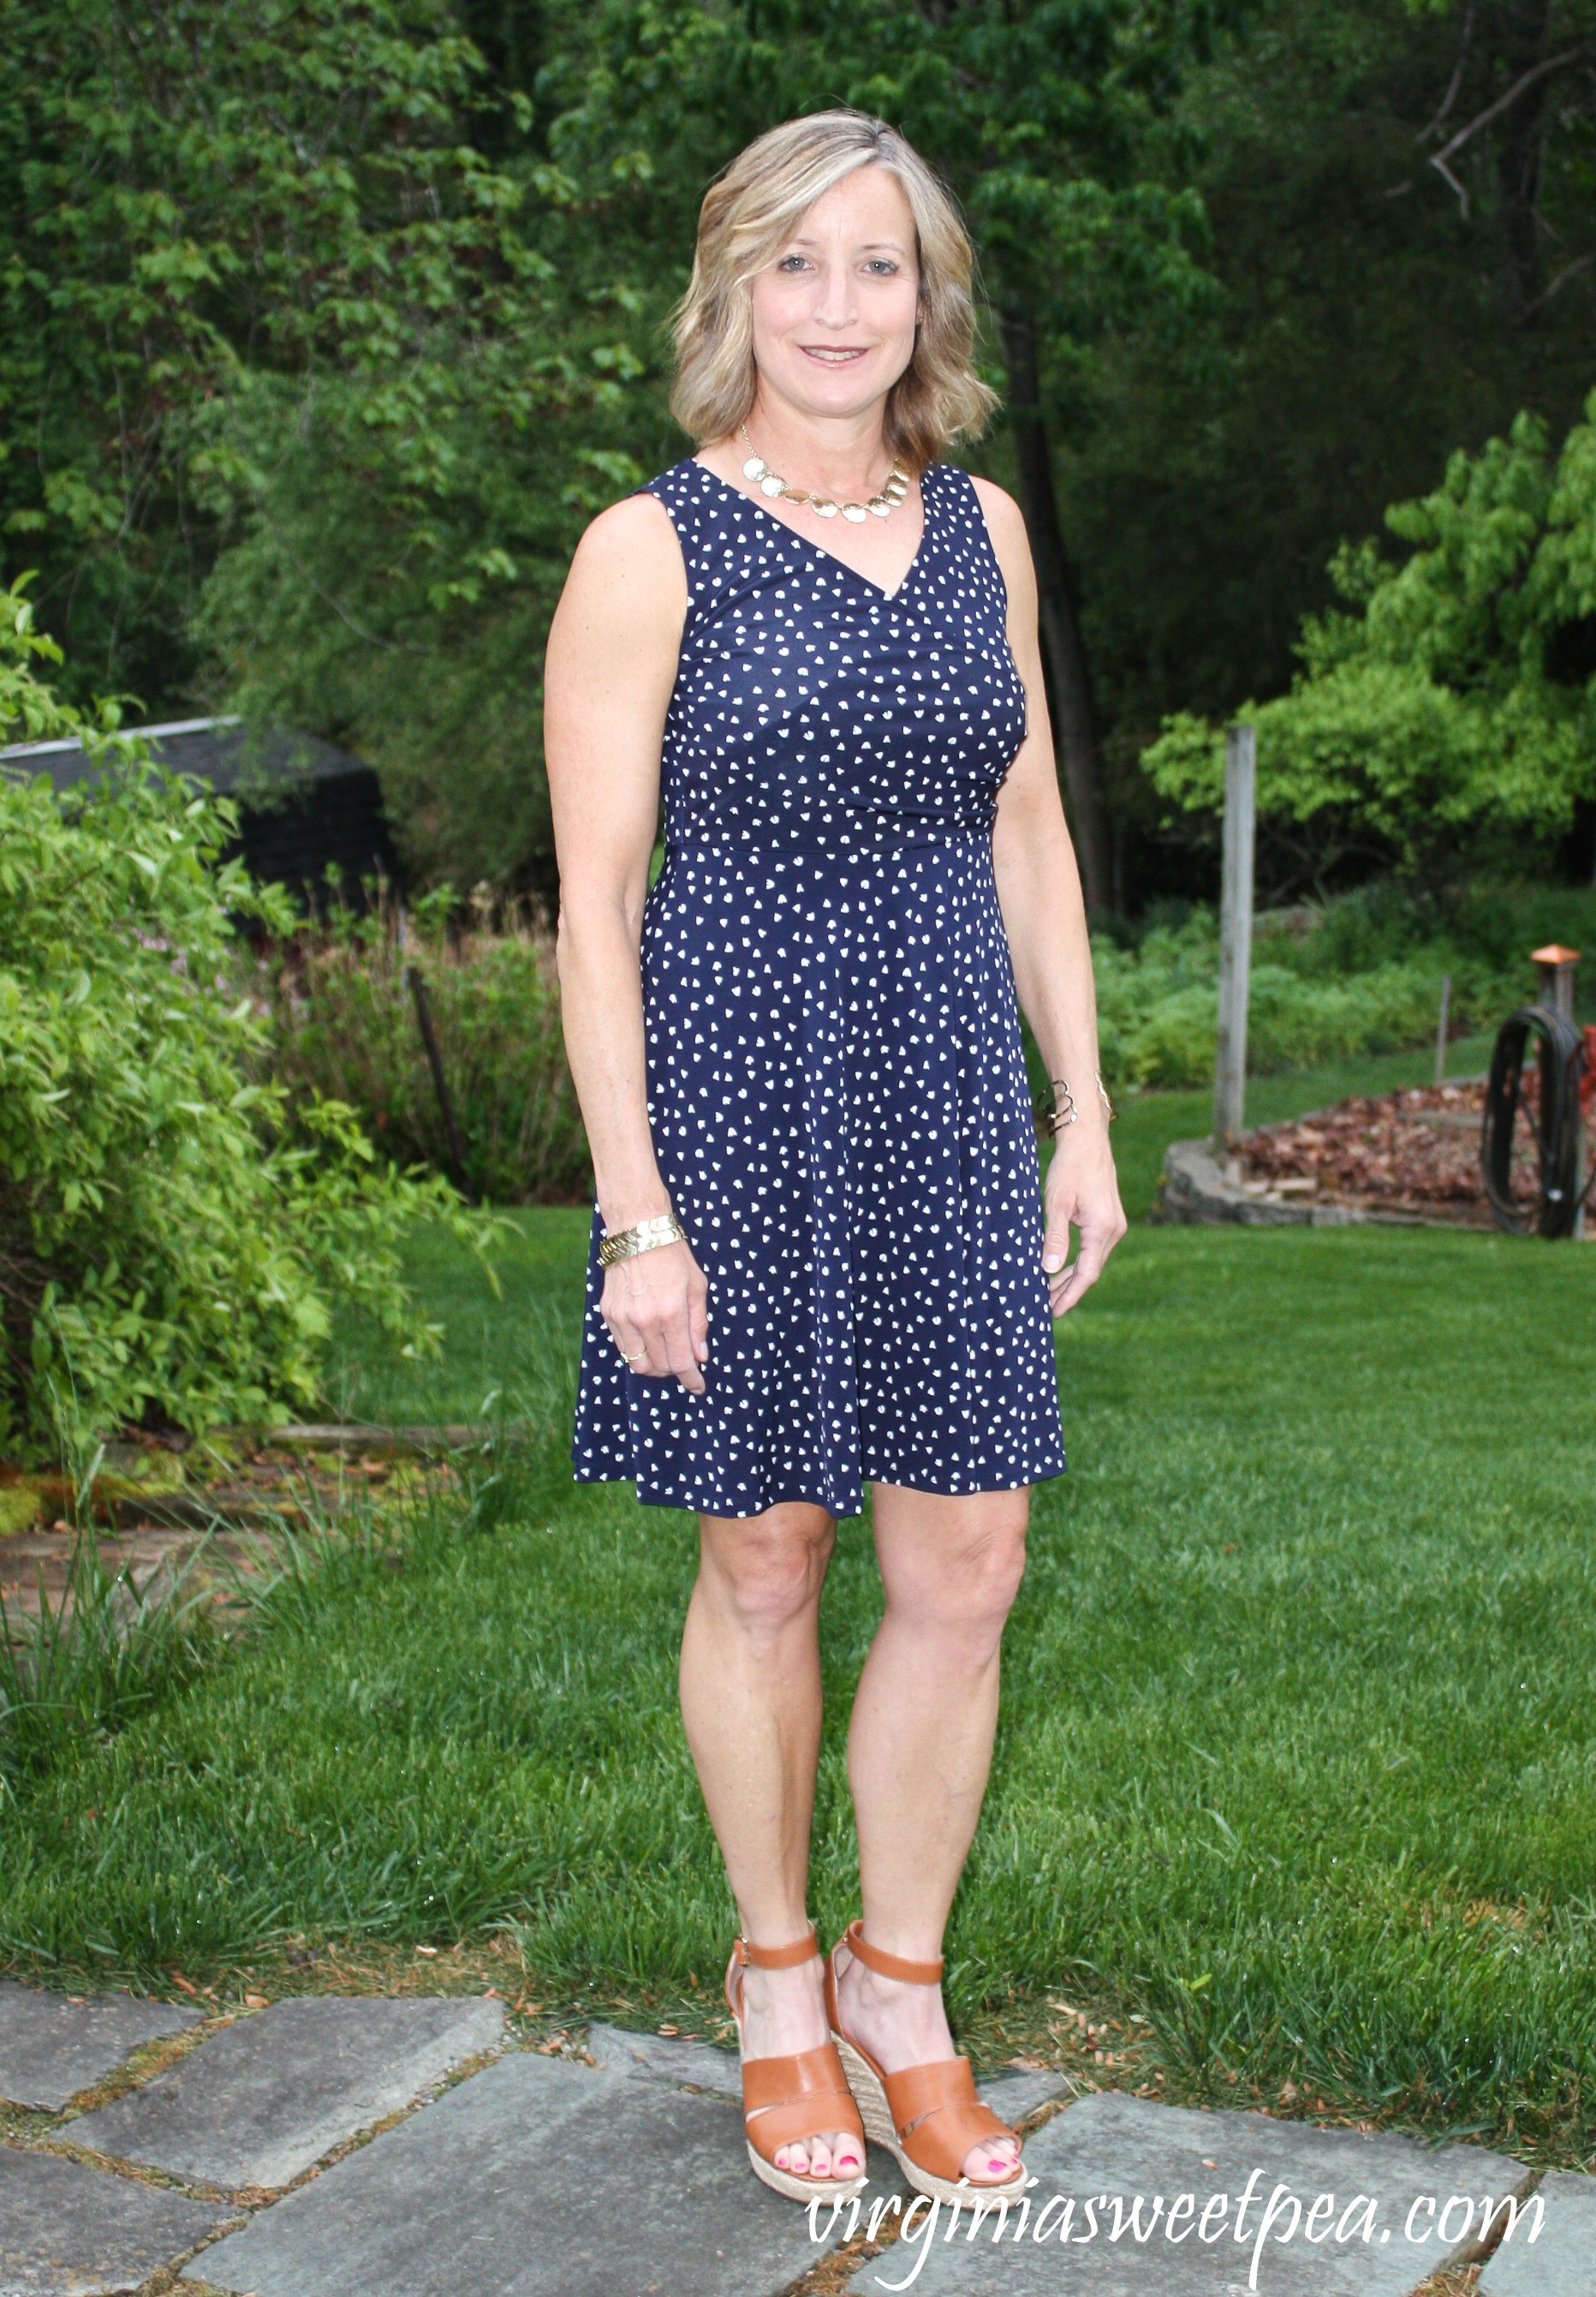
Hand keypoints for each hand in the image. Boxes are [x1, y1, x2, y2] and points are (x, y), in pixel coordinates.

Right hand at [601, 1240, 709, 1391]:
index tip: (698, 1387)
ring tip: (664, 1352)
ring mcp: (623, 1318)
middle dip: (675, 1370)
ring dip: (654, 1365)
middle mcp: (644, 1320)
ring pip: (637, 1363)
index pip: (681, 1362)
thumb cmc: (673, 1255)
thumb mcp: (697, 1286)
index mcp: (671, 1313)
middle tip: (683, 1361)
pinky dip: (637, 1350)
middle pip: (660, 1367)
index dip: (692, 1379)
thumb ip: (699, 1325)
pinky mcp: (608, 1313)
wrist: (637, 1231)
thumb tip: (700, 1356)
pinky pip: (623, 1347)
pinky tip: (648, 1338)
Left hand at [1041, 1119, 1125, 1315]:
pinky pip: (1094, 1249)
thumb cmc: (1069, 1166)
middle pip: (1091, 1271)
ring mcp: (1114, 1224)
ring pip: (1093, 1261)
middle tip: (1046, 1307)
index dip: (1070, 1295)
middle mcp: (1114, 1230)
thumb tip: (1049, 1269)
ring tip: (1049, 1292)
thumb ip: (1054, 1238)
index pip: (1086, 1274)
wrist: (1087, 1139)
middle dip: (1068, 1290)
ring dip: (1072, 1276)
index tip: (1054, 1312)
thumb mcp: (1056, 1203)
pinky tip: (1061, 1268)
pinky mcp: (1109, 1218)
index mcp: (1103, 1228)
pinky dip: (1078, 1261)